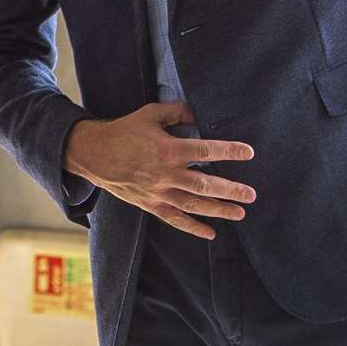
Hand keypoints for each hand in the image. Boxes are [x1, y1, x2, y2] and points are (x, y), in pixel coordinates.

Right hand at [63, 102, 255, 239]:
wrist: (94, 153)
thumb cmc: (124, 131)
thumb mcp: (149, 114)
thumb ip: (176, 112)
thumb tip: (198, 114)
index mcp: (168, 149)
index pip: (206, 150)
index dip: (229, 151)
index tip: (248, 152)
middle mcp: (166, 173)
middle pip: (205, 184)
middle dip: (231, 189)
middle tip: (251, 194)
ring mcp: (158, 191)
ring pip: (194, 204)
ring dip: (218, 209)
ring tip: (239, 212)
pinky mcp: (150, 204)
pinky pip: (175, 218)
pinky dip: (193, 227)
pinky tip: (211, 233)